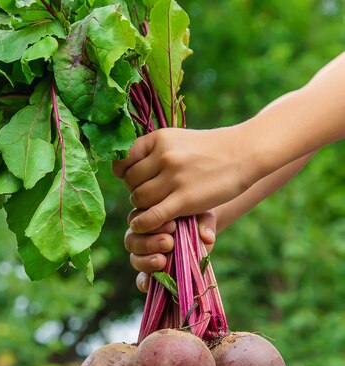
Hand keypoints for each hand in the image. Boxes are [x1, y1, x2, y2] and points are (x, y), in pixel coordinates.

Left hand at [113, 126, 253, 233]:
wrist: (244, 153)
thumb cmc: (210, 150)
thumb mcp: (178, 140)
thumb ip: (154, 152)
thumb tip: (124, 167)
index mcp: (159, 138)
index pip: (123, 160)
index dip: (125, 174)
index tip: (135, 179)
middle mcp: (163, 155)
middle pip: (131, 183)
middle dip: (136, 192)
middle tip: (152, 196)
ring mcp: (173, 177)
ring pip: (139, 200)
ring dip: (144, 208)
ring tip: (158, 206)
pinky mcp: (184, 199)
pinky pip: (152, 216)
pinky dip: (144, 224)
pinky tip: (145, 225)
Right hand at [125, 210, 216, 291]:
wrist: (203, 236)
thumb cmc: (198, 220)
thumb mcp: (202, 218)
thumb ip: (204, 224)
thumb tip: (207, 238)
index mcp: (146, 218)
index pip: (137, 220)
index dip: (152, 224)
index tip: (173, 225)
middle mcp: (140, 236)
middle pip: (131, 241)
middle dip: (149, 243)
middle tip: (169, 243)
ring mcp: (144, 256)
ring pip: (134, 259)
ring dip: (147, 261)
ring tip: (162, 261)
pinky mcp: (151, 274)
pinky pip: (141, 280)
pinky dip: (144, 282)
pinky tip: (150, 284)